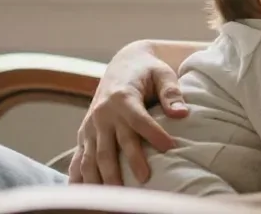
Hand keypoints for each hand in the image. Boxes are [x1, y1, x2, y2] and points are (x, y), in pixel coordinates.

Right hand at [68, 41, 189, 185]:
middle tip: (144, 181)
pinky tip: (81, 194)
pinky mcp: (85, 134)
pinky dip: (78, 177)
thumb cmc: (148, 71)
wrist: (124, 64)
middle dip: (127, 163)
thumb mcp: (162, 74)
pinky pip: (78, 158)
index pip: (139, 119)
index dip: (154, 133)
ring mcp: (91, 126)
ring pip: (92, 157)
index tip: (171, 148)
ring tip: (114, 197)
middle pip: (113, 144)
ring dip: (100, 178)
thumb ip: (171, 93)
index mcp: (122, 97)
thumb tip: (182, 113)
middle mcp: (103, 113)